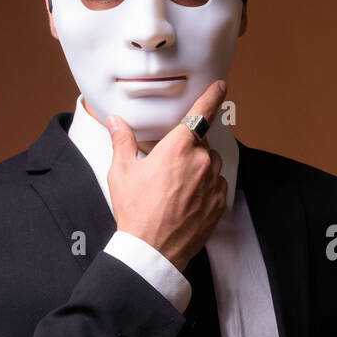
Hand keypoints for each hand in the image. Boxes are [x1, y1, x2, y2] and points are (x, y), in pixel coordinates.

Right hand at [105, 80, 227, 272]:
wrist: (153, 250)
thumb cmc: (135, 212)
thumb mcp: (121, 172)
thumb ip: (122, 141)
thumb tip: (115, 121)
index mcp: (177, 148)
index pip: (200, 114)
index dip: (212, 97)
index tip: (221, 87)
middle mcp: (201, 162)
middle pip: (201, 144)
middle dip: (188, 150)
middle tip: (167, 170)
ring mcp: (213, 183)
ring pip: (212, 165)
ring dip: (200, 168)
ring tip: (176, 188)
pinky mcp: (220, 203)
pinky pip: (217, 186)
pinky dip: (207, 187)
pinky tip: (188, 200)